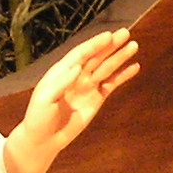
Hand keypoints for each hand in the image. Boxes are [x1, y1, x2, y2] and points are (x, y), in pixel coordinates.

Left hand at [7, 29, 141, 172]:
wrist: (44, 139)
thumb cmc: (39, 117)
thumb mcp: (45, 99)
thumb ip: (62, 83)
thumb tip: (78, 66)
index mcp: (62, 72)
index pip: (80, 54)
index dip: (94, 45)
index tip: (108, 36)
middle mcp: (76, 76)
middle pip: (96, 57)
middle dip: (110, 45)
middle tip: (125, 33)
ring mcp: (88, 87)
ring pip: (106, 68)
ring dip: (119, 57)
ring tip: (133, 46)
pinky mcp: (96, 99)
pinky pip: (112, 84)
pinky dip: (122, 76)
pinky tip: (134, 67)